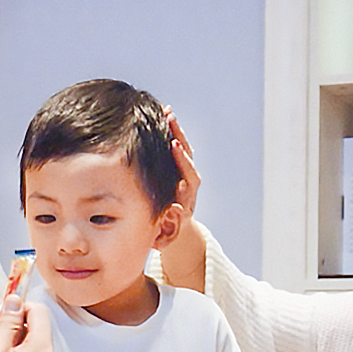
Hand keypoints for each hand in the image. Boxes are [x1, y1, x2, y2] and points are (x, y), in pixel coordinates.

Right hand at [159, 107, 206, 292]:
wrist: (176, 228)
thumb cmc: (164, 233)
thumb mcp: (164, 237)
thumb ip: (165, 231)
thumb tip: (174, 213)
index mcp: (186, 201)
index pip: (188, 184)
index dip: (183, 169)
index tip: (175, 155)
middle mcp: (189, 186)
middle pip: (188, 162)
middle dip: (180, 146)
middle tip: (171, 131)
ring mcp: (185, 174)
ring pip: (184, 151)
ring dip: (176, 133)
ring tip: (167, 113)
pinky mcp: (180, 167)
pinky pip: (178, 147)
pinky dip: (172, 132)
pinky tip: (163, 115)